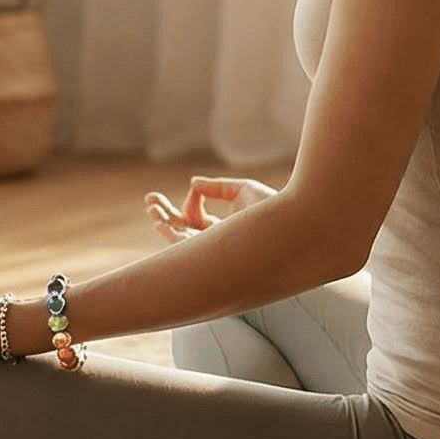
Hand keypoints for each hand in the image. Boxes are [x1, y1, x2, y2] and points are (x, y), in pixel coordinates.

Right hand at [145, 176, 280, 242]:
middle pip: (183, 232)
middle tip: (149, 200)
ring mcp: (213, 253)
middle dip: (165, 216)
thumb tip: (192, 183)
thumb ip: (217, 187)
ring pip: (180, 242)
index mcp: (224, 230)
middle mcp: (216, 245)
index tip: (194, 188)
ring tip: (151, 208)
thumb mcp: (243, 190)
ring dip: (164, 224)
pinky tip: (161, 223)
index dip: (190, 201)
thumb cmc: (273, 206)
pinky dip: (171, 237)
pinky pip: (186, 250)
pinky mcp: (212, 255)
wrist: (290, 224)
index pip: (197, 217)